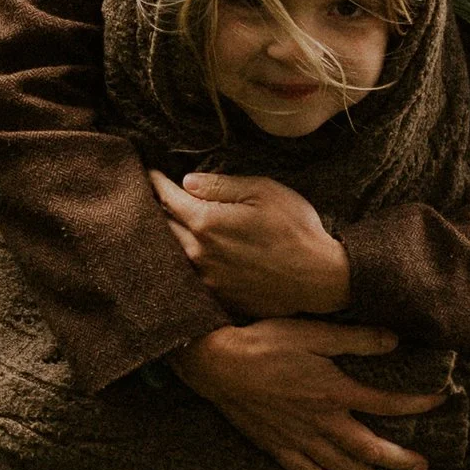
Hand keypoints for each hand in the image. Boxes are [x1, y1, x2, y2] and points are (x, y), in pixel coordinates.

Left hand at [149, 170, 351, 318]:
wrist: (320, 279)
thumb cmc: (296, 229)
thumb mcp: (263, 192)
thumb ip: (220, 186)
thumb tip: (187, 181)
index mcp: (206, 222)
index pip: (168, 197)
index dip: (157, 182)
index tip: (150, 173)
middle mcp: (198, 253)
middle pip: (163, 226)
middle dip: (157, 208)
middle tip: (153, 196)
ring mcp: (206, 279)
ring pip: (173, 252)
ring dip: (167, 236)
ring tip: (165, 222)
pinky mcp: (217, 297)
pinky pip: (190, 275)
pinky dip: (184, 260)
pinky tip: (189, 253)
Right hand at [172, 320, 440, 469]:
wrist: (217, 364)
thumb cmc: (265, 342)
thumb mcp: (314, 333)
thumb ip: (357, 339)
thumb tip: (395, 341)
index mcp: (334, 392)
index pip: (385, 404)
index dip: (415, 405)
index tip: (438, 402)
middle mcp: (321, 422)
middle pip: (368, 449)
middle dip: (398, 458)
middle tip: (422, 466)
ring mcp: (298, 439)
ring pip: (340, 465)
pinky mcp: (276, 446)